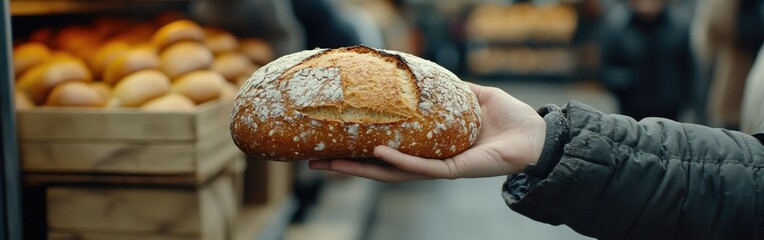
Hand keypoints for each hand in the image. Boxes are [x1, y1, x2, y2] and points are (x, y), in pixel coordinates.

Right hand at [309, 82, 546, 181]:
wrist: (536, 135)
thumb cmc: (509, 118)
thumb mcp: (473, 96)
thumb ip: (449, 89)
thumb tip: (425, 71)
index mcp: (430, 146)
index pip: (388, 149)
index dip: (359, 148)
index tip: (330, 142)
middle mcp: (429, 161)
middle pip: (381, 167)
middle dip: (348, 166)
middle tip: (315, 163)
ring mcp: (439, 168)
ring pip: (394, 172)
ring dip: (362, 169)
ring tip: (332, 164)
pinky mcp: (454, 170)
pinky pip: (421, 168)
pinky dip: (399, 161)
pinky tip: (377, 154)